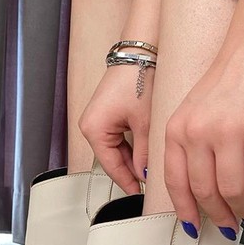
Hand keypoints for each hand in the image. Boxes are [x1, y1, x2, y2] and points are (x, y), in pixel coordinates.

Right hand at [79, 62, 153, 194]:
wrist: (142, 51)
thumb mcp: (145, 123)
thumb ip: (144, 153)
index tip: (140, 193)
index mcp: (93, 129)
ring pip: (117, 151)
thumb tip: (146, 174)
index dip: (127, 182)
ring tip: (151, 168)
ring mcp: (99, 120)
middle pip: (113, 160)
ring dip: (134, 160)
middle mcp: (91, 126)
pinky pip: (119, 139)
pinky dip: (133, 147)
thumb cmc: (139, 77)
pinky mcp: (108, 115)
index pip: (111, 166)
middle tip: (151, 183)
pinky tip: (147, 152)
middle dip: (132, 171)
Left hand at [164, 0, 243, 238]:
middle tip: (231, 226)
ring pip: (234, 189)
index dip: (185, 211)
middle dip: (219, 216)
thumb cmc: (229, 79)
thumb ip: (191, 148)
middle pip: (205, 191)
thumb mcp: (194, 112)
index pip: (175, 182)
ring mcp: (230, 129)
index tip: (192, 228)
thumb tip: (200, 191)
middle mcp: (198, 132)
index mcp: (178, 130)